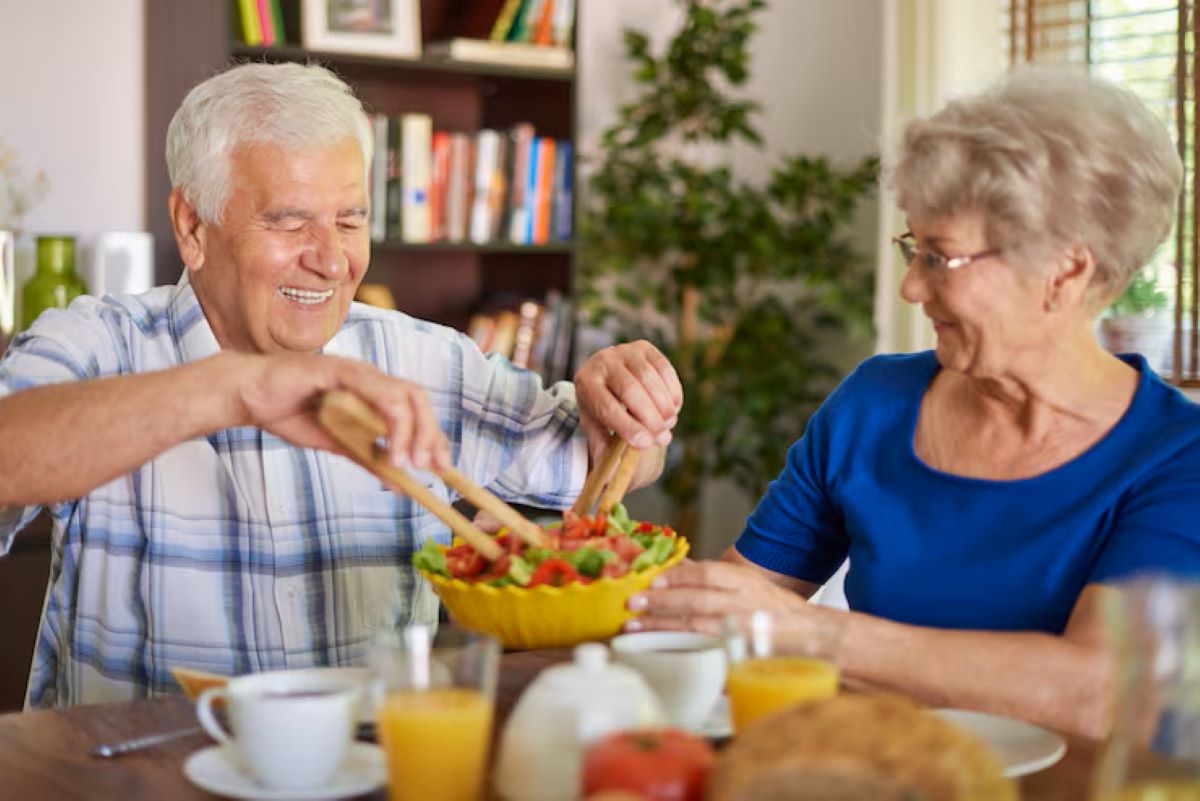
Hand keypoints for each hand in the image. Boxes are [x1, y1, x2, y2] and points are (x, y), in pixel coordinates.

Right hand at [232, 352, 449, 469]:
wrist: (249, 396)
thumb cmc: (290, 413)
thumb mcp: (337, 444)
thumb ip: (368, 459)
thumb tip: (400, 485)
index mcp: (373, 391)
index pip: (416, 408)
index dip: (434, 435)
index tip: (443, 466)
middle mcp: (370, 377)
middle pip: (417, 398)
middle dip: (431, 434)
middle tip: (431, 467)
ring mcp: (355, 371)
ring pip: (401, 395)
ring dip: (411, 431)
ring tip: (407, 463)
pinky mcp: (336, 370)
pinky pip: (371, 389)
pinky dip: (385, 417)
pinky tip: (386, 444)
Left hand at [574, 340, 682, 454]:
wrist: (607, 379)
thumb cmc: (602, 412)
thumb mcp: (597, 431)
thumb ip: (606, 451)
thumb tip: (617, 477)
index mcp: (585, 383)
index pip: (607, 406)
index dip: (628, 427)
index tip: (646, 444)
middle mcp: (601, 361)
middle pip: (631, 390)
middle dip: (650, 418)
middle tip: (663, 438)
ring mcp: (624, 350)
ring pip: (650, 379)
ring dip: (664, 406)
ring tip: (668, 425)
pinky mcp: (644, 347)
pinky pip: (664, 369)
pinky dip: (673, 392)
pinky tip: (673, 408)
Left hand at [625, 559, 808, 635]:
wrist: (811, 635)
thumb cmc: (773, 608)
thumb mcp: (747, 583)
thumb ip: (715, 577)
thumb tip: (678, 567)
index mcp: (744, 581)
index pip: (708, 573)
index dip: (679, 575)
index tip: (654, 578)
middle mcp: (743, 603)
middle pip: (697, 600)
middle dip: (661, 601)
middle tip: (633, 602)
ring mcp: (741, 631)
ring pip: (696, 626)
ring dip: (662, 626)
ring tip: (634, 627)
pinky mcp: (740, 654)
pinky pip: (705, 651)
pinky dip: (679, 650)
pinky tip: (658, 650)